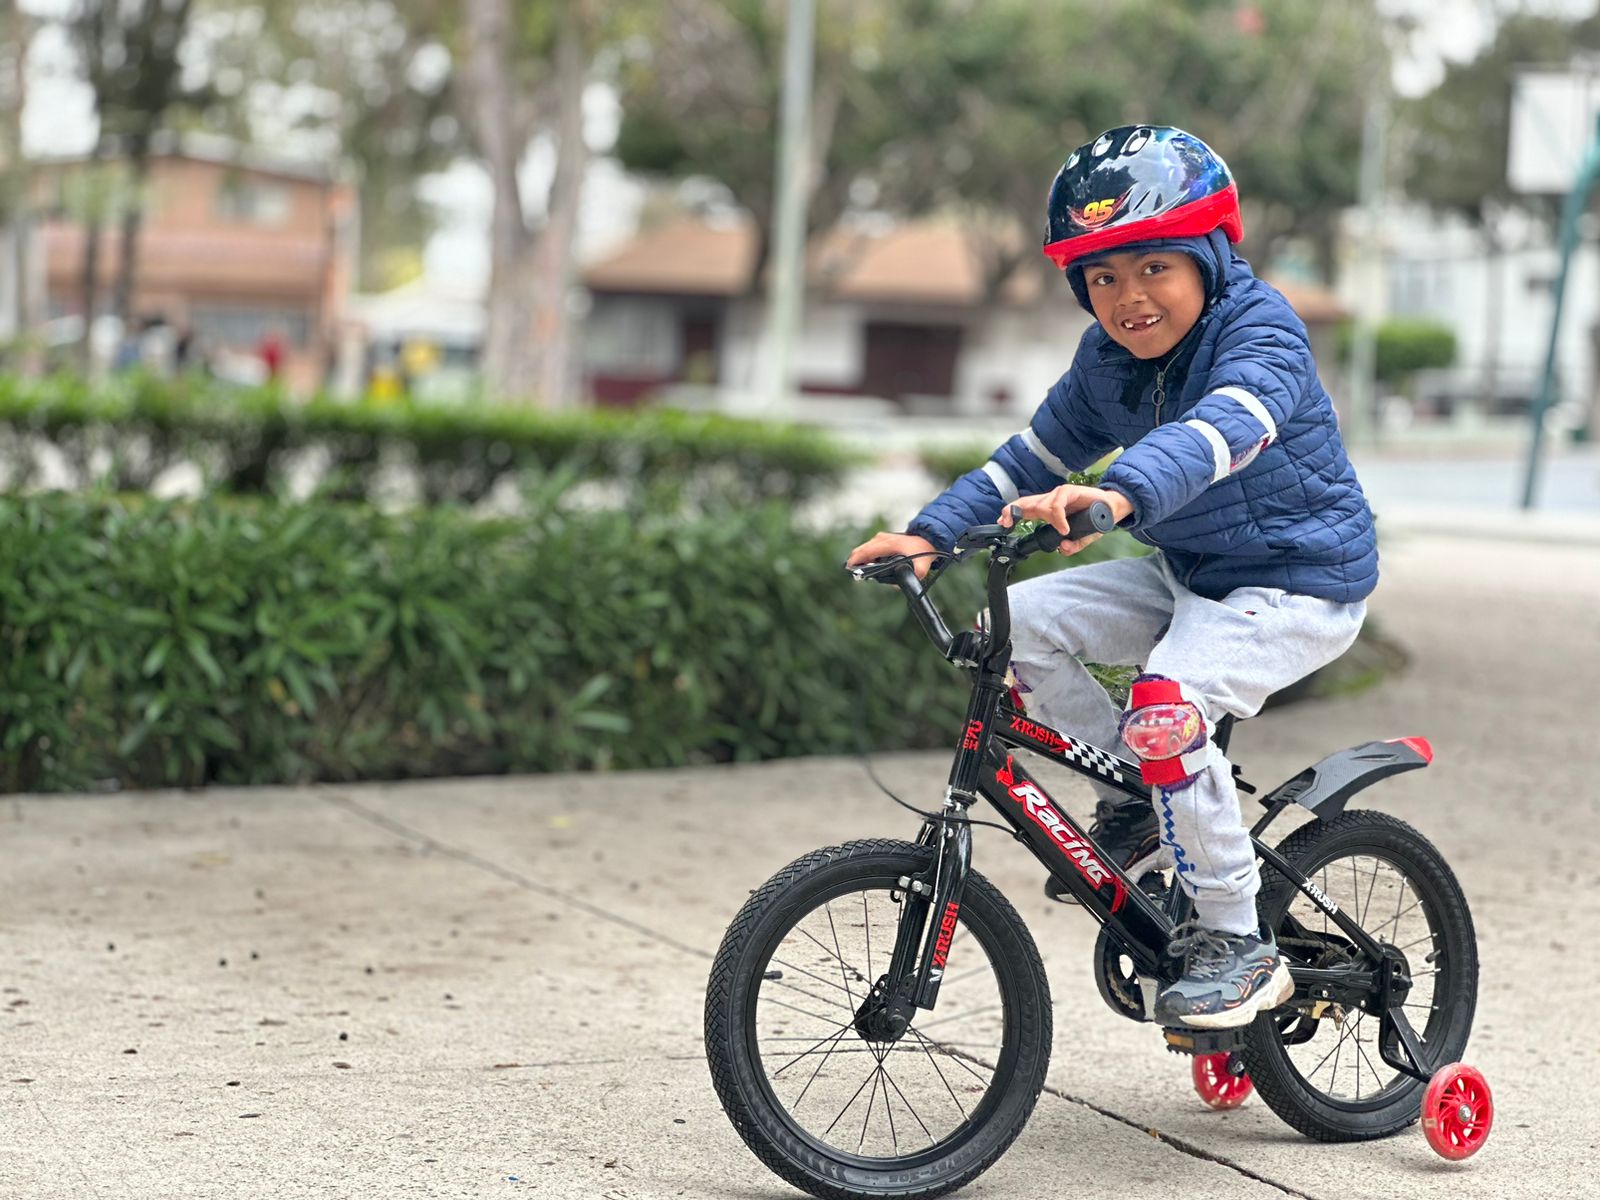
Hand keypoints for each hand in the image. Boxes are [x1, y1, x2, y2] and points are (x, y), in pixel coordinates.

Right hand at [845, 531, 940, 578]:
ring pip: (864, 548)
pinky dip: (865, 556)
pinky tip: (867, 565)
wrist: (928, 539)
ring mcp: (881, 537)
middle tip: (853, 573)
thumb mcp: (923, 566)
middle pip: (862, 549)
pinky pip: (869, 547)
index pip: (868, 551)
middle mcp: (883, 539)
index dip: (857, 559)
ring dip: (860, 559)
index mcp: (890, 544)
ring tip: (860, 571)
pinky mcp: (882, 539)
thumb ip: (914, 577)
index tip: (850, 568)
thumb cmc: (923, 551)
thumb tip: (899, 586)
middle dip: (855, 561)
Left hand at [997, 484, 1131, 556]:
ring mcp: (1060, 495)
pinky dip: (1060, 517)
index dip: (1012, 514)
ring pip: (1043, 505)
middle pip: (1027, 503)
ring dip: (1048, 517)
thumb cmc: (1093, 520)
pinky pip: (1059, 504)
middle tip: (1006, 522)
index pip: (1025, 509)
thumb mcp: (1081, 538)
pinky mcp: (1071, 491)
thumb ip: (1071, 545)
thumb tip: (1062, 550)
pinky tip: (1065, 527)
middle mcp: (1051, 500)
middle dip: (1013, 511)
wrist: (1112, 508)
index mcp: (1048, 509)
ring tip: (1062, 530)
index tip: (1003, 523)